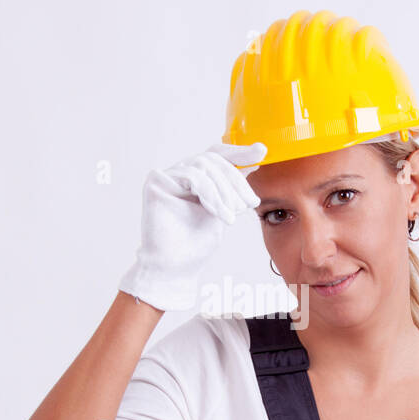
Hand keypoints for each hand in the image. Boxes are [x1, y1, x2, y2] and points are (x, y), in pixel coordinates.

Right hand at [117, 141, 266, 310]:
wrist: (176, 268)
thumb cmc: (196, 244)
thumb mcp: (224, 209)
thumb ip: (233, 186)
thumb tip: (253, 161)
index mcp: (194, 176)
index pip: (217, 154)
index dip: (240, 151)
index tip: (262, 151)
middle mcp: (179, 172)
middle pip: (214, 158)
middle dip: (236, 180)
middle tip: (250, 203)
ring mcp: (166, 175)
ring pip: (205, 165)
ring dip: (225, 191)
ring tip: (232, 215)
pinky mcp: (156, 181)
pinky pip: (193, 176)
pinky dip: (212, 195)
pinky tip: (221, 214)